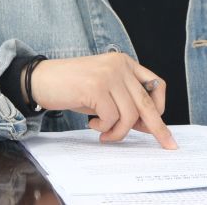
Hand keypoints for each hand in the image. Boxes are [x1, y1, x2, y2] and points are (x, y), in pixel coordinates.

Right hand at [29, 53, 176, 148]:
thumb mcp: (104, 90)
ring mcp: (108, 75)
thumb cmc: (73, 87)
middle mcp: (120, 65)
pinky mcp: (96, 87)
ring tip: (104, 133)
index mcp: (125, 63)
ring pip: (130, 115)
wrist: (41, 79)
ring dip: (118, 132)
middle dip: (157, 127)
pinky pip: (111, 118)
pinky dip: (104, 128)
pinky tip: (93, 123)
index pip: (155, 85)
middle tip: (166, 144)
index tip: (159, 127)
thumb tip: (147, 125)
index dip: (159, 108)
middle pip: (147, 102)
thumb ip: (125, 101)